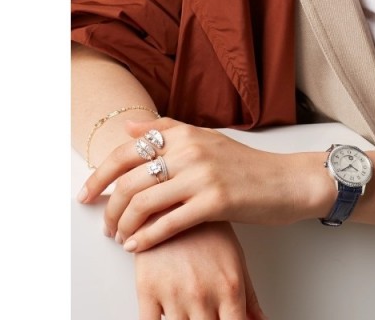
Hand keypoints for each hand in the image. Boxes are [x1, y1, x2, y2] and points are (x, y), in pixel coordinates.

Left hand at [79, 117, 331, 251]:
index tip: (86, 193)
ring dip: (123, 225)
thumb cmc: (246, 166)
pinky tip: (137, 246)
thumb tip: (128, 128)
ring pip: (143, 202)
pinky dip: (146, 238)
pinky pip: (168, 223)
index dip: (99, 174)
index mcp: (186, 133)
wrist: (287, 181)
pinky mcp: (216, 201)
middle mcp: (191, 149)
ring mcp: (204, 174)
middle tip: (103, 224)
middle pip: (129, 179)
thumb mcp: (206, 139)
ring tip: (120, 237)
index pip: (127, 151)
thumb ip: (167, 130)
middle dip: (108, 206)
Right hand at [133, 221, 266, 319]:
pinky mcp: (147, 290)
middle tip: (208, 316)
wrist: (175, 199)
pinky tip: (165, 316)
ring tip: (189, 314)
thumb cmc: (208, 230)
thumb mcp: (236, 259)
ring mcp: (174, 294)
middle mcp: (203, 294)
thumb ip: (249, 298)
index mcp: (229, 288)